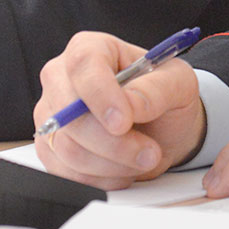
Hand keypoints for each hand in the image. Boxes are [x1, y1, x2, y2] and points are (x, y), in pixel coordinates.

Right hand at [33, 31, 205, 190]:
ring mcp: (51, 115)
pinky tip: (123, 169)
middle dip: (113, 142)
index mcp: (91, 49)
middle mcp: (62, 78)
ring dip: (113, 164)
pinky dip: (101, 179)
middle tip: (149, 152)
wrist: (162, 129)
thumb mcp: (178, 84)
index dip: (100, 95)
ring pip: (68, 148)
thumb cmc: (164, 98)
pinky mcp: (50, 149)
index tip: (124, 122)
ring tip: (143, 159)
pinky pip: (66, 173)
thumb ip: (158, 89)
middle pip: (68, 113)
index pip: (83, 64)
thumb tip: (131, 104)